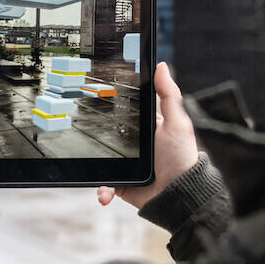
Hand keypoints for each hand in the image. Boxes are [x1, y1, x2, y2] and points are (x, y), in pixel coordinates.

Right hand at [97, 62, 198, 209]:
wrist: (179, 197)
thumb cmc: (182, 158)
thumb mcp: (177, 123)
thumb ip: (169, 95)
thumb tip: (161, 66)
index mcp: (145, 128)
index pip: (124, 112)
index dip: (110, 105)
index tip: (94, 96)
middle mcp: (132, 146)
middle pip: (106, 135)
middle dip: (93, 136)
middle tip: (82, 132)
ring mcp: (125, 165)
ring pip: (101, 160)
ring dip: (94, 167)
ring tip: (93, 169)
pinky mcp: (121, 184)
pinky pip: (104, 184)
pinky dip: (102, 189)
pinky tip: (104, 194)